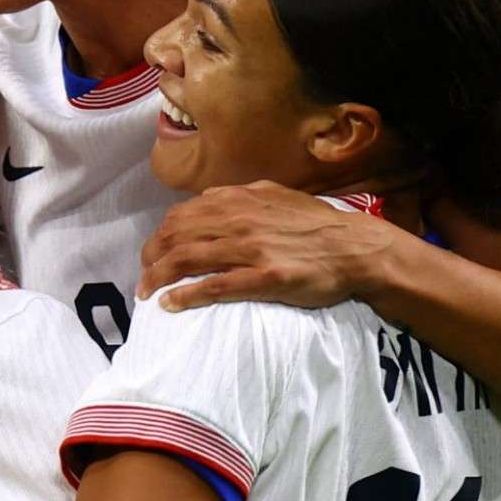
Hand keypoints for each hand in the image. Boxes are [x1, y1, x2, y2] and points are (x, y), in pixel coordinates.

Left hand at [137, 181, 399, 310]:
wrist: (356, 248)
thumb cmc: (317, 224)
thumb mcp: (275, 196)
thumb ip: (240, 198)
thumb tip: (210, 200)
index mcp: (238, 199)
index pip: (180, 215)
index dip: (159, 237)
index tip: (152, 255)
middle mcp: (238, 220)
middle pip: (175, 237)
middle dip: (151, 259)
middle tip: (144, 279)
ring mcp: (250, 248)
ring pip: (187, 259)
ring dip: (159, 278)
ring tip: (147, 294)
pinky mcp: (265, 278)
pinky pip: (215, 286)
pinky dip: (186, 295)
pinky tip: (171, 304)